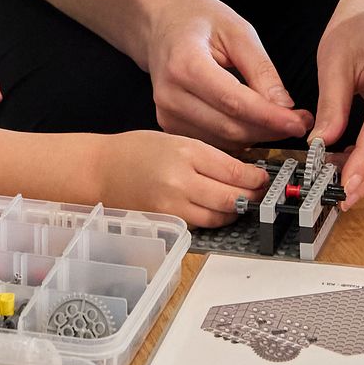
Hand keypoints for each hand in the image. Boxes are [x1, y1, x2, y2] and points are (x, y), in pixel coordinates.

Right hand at [90, 130, 276, 225]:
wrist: (100, 170)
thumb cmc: (135, 151)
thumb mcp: (175, 139)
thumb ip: (208, 155)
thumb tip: (244, 171)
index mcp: (185, 151)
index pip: (234, 170)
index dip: (256, 178)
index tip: (263, 178)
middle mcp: (179, 180)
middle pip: (231, 198)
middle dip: (251, 198)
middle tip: (259, 194)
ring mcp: (171, 206)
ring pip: (218, 217)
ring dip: (234, 212)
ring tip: (239, 204)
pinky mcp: (165, 223)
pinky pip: (199, 225)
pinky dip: (211, 219)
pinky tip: (214, 210)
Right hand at [139, 0, 307, 145]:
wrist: (160, 23)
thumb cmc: (198, 20)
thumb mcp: (237, 30)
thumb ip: (261, 69)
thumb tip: (284, 107)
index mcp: (185, 65)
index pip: (234, 102)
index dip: (270, 117)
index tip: (299, 122)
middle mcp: (170, 95)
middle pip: (229, 127)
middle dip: (270, 129)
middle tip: (300, 122)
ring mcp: (166, 113)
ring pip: (223, 140)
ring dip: (257, 136)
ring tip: (280, 120)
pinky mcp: (169, 124)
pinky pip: (212, 141)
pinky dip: (238, 137)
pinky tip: (254, 123)